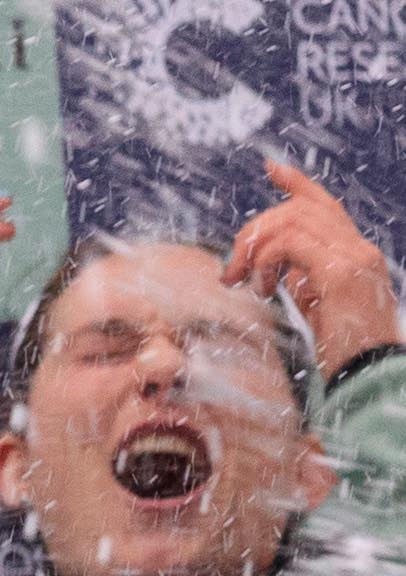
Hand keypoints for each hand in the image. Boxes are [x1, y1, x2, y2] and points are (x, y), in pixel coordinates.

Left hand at [225, 158, 399, 382]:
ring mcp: (354, 258)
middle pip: (300, 209)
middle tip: (231, 272)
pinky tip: (263, 288)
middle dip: (255, 230)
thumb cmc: (345, 356)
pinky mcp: (341, 273)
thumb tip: (281, 272)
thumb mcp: (321, 311)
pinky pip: (290, 243)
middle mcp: (360, 250)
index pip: (326, 207)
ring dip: (255, 247)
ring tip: (245, 282)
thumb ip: (306, 284)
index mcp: (356, 255)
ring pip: (291, 219)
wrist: (371, 380)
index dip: (299, 184)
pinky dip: (265, 260)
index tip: (271, 168)